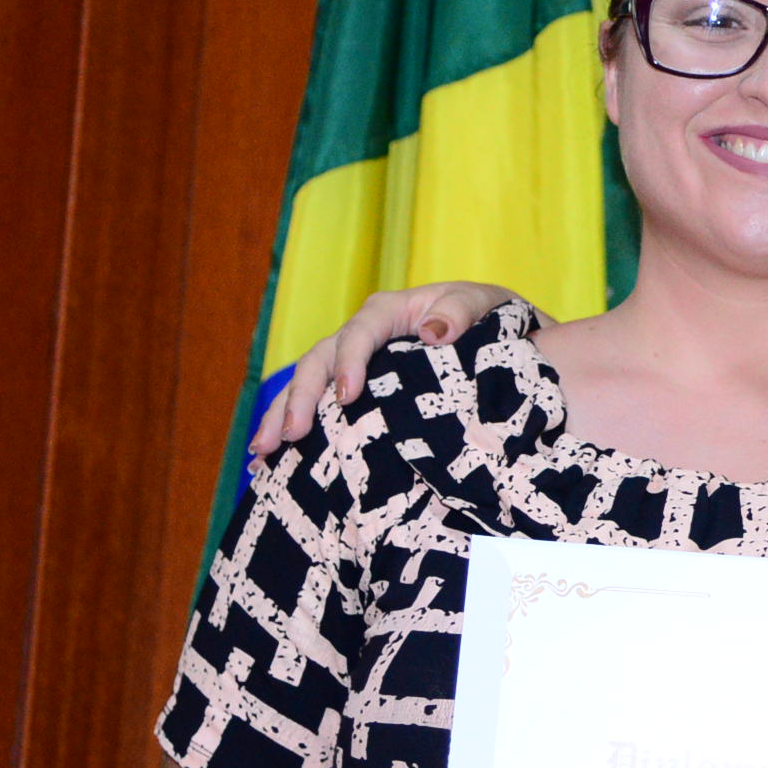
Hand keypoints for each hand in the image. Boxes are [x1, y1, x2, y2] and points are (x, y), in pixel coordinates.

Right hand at [249, 281, 526, 455]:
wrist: (505, 340)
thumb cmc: (493, 319)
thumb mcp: (485, 304)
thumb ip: (461, 312)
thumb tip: (432, 331)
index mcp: (391, 312)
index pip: (360, 332)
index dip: (348, 362)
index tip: (347, 397)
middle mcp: (365, 335)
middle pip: (319, 361)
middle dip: (300, 398)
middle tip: (288, 436)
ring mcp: (356, 364)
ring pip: (309, 385)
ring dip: (283, 417)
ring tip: (262, 454)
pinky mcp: (358, 392)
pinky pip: (319, 408)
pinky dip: (294, 431)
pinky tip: (270, 463)